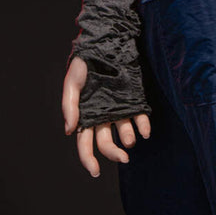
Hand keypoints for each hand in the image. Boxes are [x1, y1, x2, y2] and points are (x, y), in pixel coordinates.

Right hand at [61, 55, 150, 177]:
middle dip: (114, 153)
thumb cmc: (84, 63)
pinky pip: (140, 117)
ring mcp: (119, 109)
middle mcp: (103, 116)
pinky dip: (144, 126)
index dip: (89, 160)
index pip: (85, 144)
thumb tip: (70, 131)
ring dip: (128, 138)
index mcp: (86, 115)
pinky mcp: (134, 100)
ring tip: (131, 138)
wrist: (105, 43)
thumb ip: (70, 106)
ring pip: (124, 132)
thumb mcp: (72, 82)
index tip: (96, 171)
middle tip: (124, 158)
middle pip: (106, 143)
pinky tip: (145, 131)